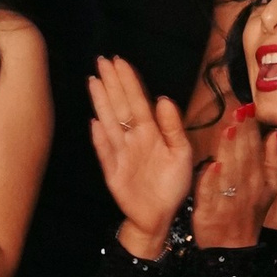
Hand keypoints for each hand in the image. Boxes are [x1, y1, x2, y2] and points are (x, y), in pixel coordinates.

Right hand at [87, 53, 195, 251]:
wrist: (160, 216)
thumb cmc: (173, 184)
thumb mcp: (182, 153)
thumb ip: (173, 127)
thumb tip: (163, 99)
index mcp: (152, 132)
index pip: (138, 101)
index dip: (129, 82)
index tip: (120, 62)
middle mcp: (134, 139)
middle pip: (120, 106)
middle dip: (112, 83)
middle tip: (102, 60)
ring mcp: (121, 153)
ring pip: (109, 122)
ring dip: (101, 102)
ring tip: (94, 81)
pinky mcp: (111, 170)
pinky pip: (104, 151)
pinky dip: (99, 138)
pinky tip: (93, 122)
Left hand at [191, 102, 276, 246]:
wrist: (232, 250)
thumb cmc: (249, 215)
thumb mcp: (269, 190)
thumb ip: (275, 162)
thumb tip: (275, 134)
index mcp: (259, 180)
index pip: (255, 149)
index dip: (252, 129)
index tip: (249, 107)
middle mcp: (245, 189)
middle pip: (243, 157)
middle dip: (241, 133)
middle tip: (238, 110)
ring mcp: (227, 201)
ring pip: (228, 172)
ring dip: (229, 151)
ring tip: (228, 129)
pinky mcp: (209, 213)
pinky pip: (211, 196)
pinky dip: (211, 182)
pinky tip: (212, 166)